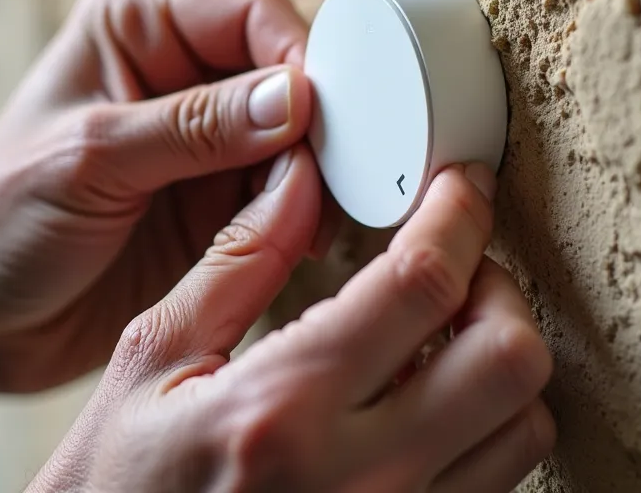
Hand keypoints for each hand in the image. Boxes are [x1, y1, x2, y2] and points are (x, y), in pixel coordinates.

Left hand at [0, 0, 336, 438]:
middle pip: (287, 78)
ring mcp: (204, 146)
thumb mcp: (92, 159)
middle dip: (320, 125)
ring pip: (297, 143)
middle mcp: (180, 74)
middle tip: (343, 175)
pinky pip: (285, 199)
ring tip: (324, 219)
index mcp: (139, 26)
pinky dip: (304, 217)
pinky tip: (310, 241)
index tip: (328, 116)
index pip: (251, 18)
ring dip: (317, 178)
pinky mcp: (216, 206)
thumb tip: (297, 99)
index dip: (300, 61)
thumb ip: (195, 128)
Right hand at [31, 158, 554, 492]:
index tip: (459, 187)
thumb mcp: (153, 356)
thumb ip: (238, 261)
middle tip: (454, 265)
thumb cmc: (116, 480)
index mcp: (280, 410)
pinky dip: (482, 423)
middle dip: (497, 288)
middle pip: (509, 360)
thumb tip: (300, 177)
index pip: (419, 286)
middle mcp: (356, 478)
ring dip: (497, 360)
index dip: (458, 216)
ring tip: (441, 335)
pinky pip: (493, 480)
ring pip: (524, 427)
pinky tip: (425, 399)